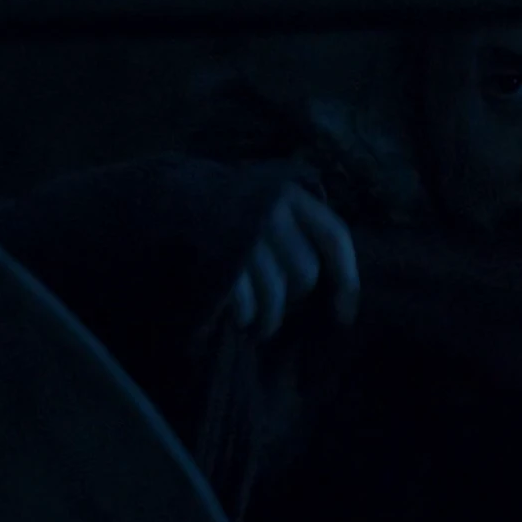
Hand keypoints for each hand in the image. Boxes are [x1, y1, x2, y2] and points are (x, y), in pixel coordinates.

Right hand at [224, 183, 360, 340]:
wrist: (175, 198)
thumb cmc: (235, 212)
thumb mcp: (274, 206)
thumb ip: (304, 231)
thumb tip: (335, 291)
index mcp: (292, 196)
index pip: (336, 238)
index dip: (347, 280)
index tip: (344, 316)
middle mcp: (271, 211)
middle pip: (306, 273)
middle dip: (295, 297)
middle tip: (279, 301)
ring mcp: (244, 235)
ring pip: (277, 294)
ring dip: (270, 318)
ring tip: (262, 325)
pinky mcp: (219, 259)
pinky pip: (247, 301)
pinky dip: (246, 314)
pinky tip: (239, 315)